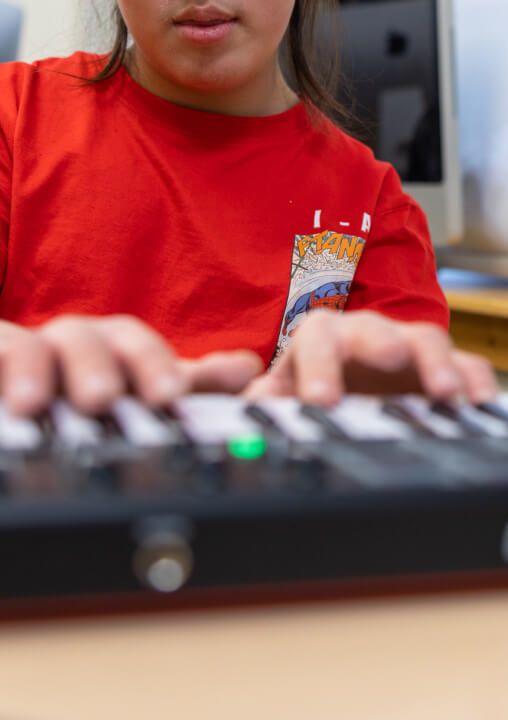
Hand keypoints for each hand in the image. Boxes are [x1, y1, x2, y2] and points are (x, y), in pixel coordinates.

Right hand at [0, 315, 261, 415]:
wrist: (24, 399)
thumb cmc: (83, 392)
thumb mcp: (137, 391)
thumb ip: (189, 382)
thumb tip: (248, 368)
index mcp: (110, 346)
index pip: (136, 343)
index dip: (153, 363)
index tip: (168, 394)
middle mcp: (67, 344)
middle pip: (86, 339)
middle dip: (97, 364)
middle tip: (103, 398)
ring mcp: (22, 353)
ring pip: (30, 347)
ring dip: (34, 368)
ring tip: (36, 402)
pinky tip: (6, 400)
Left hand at [244, 309, 497, 405]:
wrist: (343, 394)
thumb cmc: (310, 392)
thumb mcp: (281, 398)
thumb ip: (267, 399)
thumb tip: (259, 404)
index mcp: (321, 340)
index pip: (317, 337)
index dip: (320, 364)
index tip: (322, 399)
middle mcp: (367, 335)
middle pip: (377, 327)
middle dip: (384, 342)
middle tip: (391, 360)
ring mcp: (408, 349)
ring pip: (426, 339)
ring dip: (438, 363)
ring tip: (446, 394)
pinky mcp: (442, 370)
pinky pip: (466, 364)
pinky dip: (475, 379)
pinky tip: (482, 403)